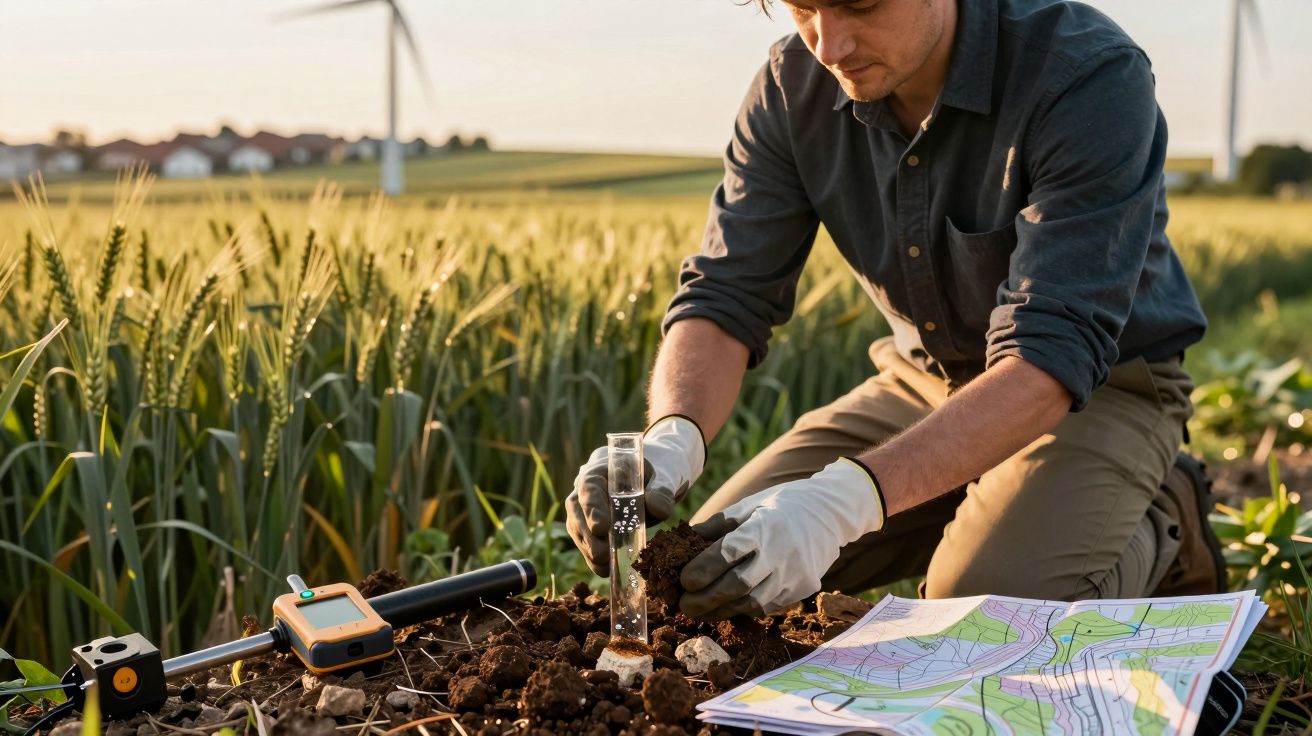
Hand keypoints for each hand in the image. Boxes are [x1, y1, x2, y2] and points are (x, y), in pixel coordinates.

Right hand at [566, 415, 705, 575]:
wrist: (660, 478)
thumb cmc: (660, 472)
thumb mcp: (667, 476)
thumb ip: (663, 490)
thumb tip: (657, 508)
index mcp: (603, 467)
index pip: (589, 485)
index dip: (592, 507)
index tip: (602, 528)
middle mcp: (587, 486)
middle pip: (577, 509)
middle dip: (587, 534)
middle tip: (602, 555)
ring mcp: (585, 505)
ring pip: (577, 527)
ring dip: (588, 548)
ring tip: (604, 566)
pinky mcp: (590, 524)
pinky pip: (586, 540)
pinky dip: (593, 556)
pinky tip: (605, 570)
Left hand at [679, 458, 885, 619]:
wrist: (830, 513)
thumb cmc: (782, 505)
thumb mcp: (749, 505)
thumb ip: (717, 525)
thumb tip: (684, 541)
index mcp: (764, 527)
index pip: (728, 553)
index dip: (702, 570)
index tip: (683, 581)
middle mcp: (781, 553)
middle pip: (738, 585)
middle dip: (706, 599)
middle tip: (684, 606)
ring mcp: (794, 575)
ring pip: (752, 602)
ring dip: (722, 610)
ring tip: (701, 610)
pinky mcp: (802, 589)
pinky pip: (768, 606)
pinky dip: (744, 608)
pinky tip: (727, 606)